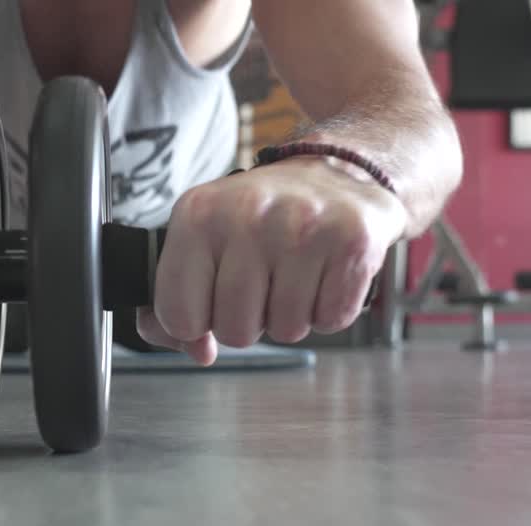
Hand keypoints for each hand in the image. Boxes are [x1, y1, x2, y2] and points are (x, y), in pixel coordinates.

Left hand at [137, 156, 408, 365]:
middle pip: (235, 330)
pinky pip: (331, 320)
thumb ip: (181, 301)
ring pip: (286, 330)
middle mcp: (247, 215)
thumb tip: (198, 351)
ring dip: (292, 317)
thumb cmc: (266, 215)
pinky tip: (324, 275)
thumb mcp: (206, 240)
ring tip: (296, 275)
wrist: (338, 170)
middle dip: (250, 323)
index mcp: (198, 213)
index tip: (212, 304)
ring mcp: (302, 227)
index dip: (196, 325)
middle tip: (263, 285)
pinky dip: (328, 311)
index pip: (179, 314)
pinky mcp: (351, 241)